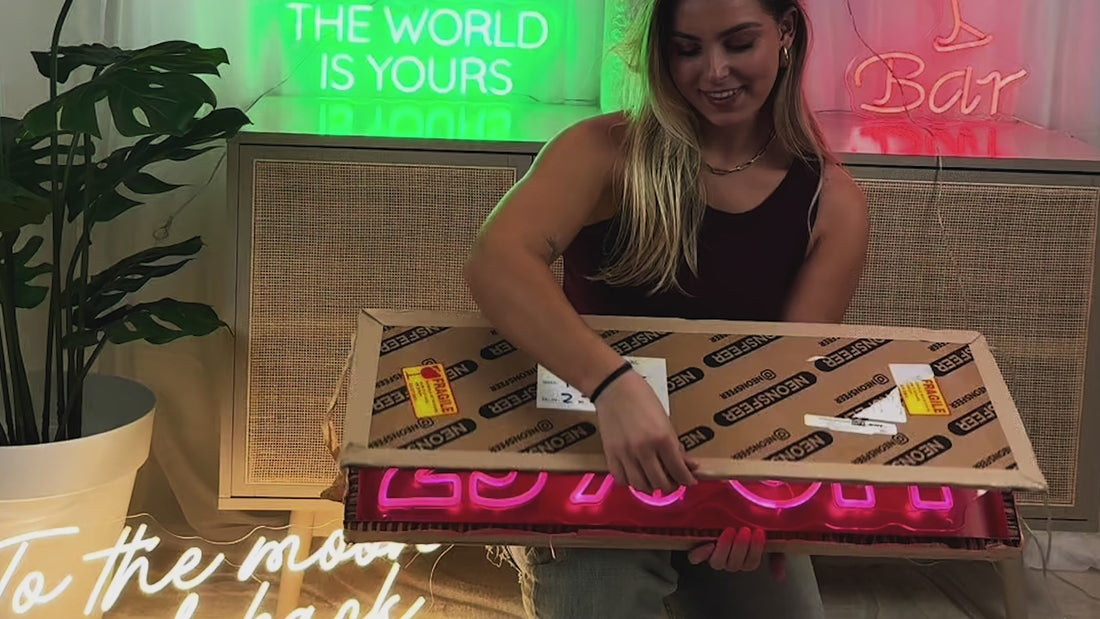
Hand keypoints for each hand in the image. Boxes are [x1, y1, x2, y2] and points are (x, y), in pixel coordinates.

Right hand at [594, 369, 697, 493]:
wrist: (614, 386)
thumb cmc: (642, 397)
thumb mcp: (665, 420)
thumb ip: (676, 445)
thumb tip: (689, 464)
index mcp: (662, 438)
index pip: (678, 471)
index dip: (687, 480)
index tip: (690, 481)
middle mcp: (644, 449)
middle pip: (660, 483)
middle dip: (671, 486)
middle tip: (674, 481)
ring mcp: (625, 453)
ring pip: (640, 486)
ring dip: (651, 487)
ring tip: (655, 481)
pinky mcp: (610, 454)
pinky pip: (621, 479)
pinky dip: (630, 482)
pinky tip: (636, 476)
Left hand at [687, 527, 785, 579]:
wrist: (728, 506)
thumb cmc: (749, 521)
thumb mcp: (767, 536)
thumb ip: (775, 555)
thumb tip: (779, 576)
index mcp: (744, 558)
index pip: (751, 563)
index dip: (755, 550)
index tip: (759, 532)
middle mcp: (729, 559)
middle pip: (735, 564)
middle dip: (740, 547)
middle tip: (744, 530)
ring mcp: (713, 554)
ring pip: (718, 563)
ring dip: (724, 548)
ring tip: (729, 531)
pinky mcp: (698, 548)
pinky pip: (695, 558)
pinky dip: (701, 554)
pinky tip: (709, 544)